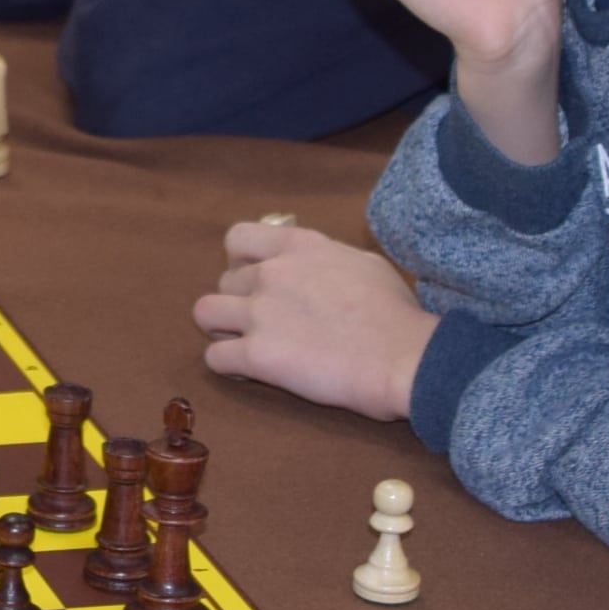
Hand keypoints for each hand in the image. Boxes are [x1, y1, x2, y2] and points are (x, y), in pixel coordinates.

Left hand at [191, 222, 433, 421]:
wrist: (403, 358)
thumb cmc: (395, 314)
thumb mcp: (364, 263)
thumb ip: (326, 260)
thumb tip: (313, 267)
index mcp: (299, 246)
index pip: (238, 238)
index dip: (241, 261)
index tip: (257, 280)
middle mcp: (272, 272)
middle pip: (225, 281)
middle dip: (239, 302)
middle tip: (263, 324)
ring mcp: (260, 313)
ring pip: (205, 313)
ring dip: (221, 328)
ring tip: (245, 344)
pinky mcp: (256, 355)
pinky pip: (214, 357)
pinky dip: (227, 365)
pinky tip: (249, 371)